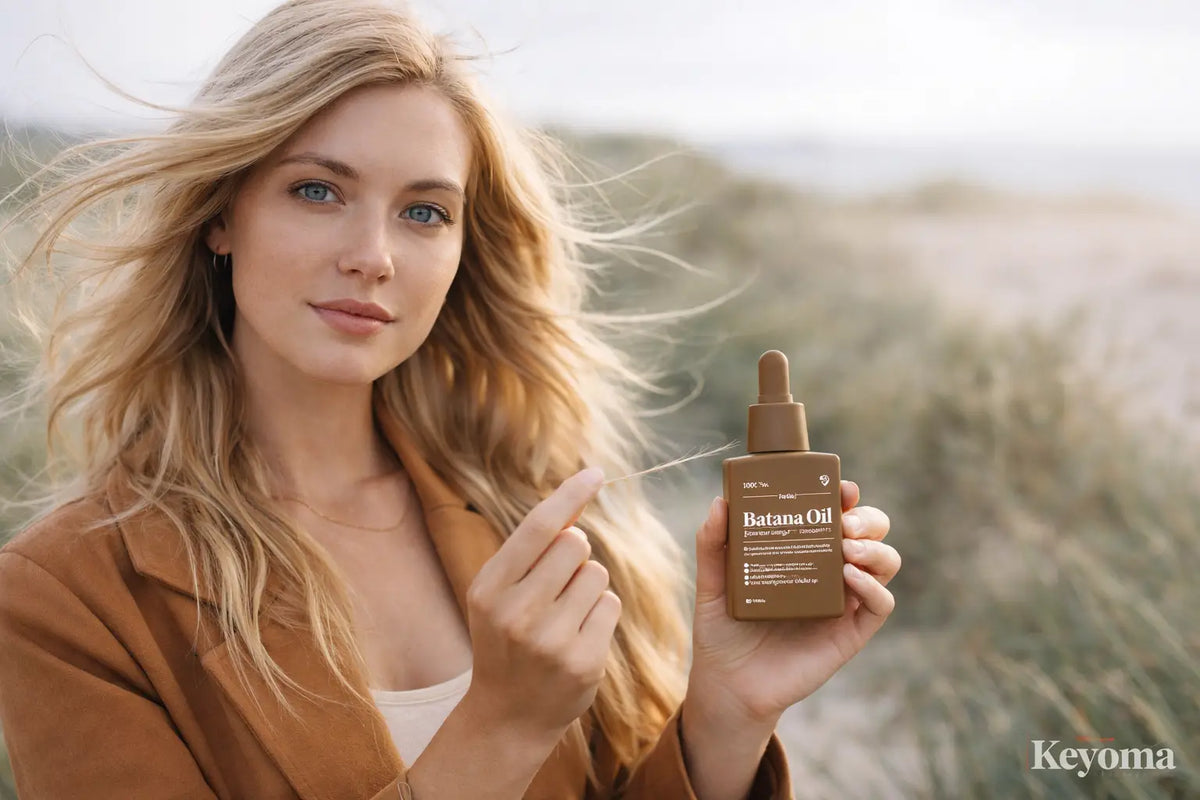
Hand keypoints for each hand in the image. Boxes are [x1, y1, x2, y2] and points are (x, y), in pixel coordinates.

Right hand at [463, 467, 620, 742]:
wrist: (507, 715)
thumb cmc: (505, 639)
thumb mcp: (498, 593)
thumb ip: (530, 550)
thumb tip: (574, 498)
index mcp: (489, 588)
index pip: (539, 527)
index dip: (570, 495)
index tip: (596, 473)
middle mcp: (517, 613)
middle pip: (575, 544)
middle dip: (575, 554)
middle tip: (556, 584)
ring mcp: (551, 641)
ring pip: (598, 574)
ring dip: (588, 586)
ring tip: (563, 614)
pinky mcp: (583, 662)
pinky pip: (610, 605)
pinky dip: (599, 613)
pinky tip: (577, 636)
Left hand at [685, 480, 900, 729]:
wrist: (727, 684)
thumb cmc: (723, 630)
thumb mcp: (712, 583)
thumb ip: (713, 544)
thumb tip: (719, 503)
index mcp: (803, 551)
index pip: (835, 514)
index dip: (845, 497)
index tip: (840, 487)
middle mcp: (829, 571)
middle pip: (870, 533)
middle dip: (868, 518)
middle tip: (844, 522)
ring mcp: (844, 602)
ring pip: (885, 563)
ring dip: (875, 549)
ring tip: (848, 548)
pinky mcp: (850, 633)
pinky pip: (880, 606)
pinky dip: (874, 588)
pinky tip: (850, 578)